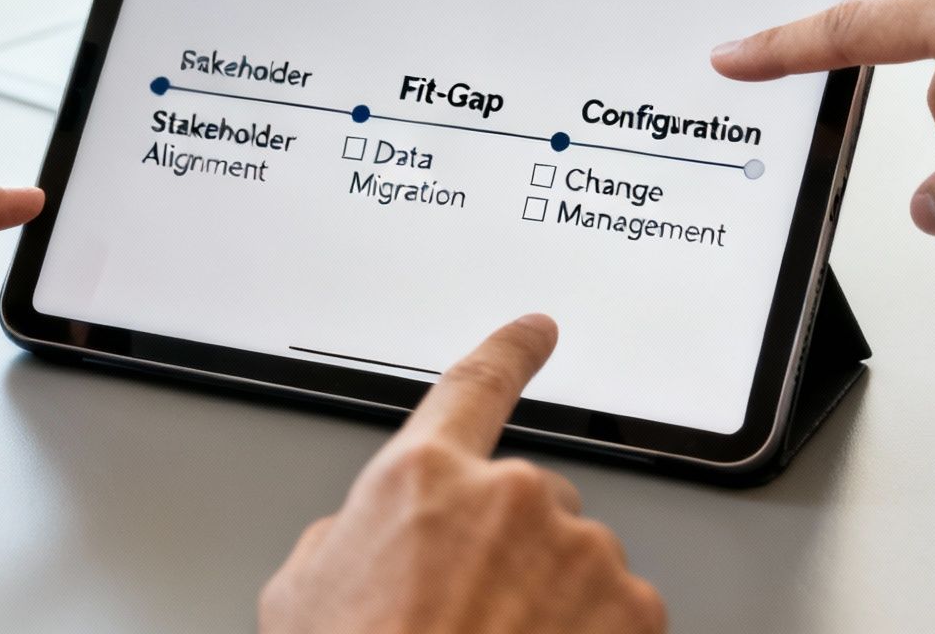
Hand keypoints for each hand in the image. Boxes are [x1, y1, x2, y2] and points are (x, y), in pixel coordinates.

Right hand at [260, 315, 664, 633]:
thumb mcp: (301, 597)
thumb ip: (345, 538)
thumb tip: (361, 539)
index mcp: (424, 477)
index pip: (476, 383)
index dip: (511, 349)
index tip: (538, 330)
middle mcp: (512, 496)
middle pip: (529, 503)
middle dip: (511, 553)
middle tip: (468, 618)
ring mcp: (579, 550)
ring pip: (578, 563)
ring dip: (553, 603)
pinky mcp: (633, 608)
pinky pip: (621, 614)